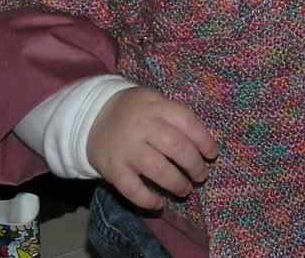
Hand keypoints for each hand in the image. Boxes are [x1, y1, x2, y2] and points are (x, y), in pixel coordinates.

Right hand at [88, 87, 218, 209]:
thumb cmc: (134, 111)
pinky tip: (159, 203)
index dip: (204, 140)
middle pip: (176, 147)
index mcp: (156, 107)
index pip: (187, 122)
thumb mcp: (154, 101)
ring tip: (185, 190)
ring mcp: (126, 148)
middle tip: (201, 175)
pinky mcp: (112, 168)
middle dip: (194, 165)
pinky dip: (148, 200)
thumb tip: (202, 143)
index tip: (212, 155)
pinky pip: (133, 189)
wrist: (91, 116)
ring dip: (176, 184)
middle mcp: (142, 126)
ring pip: (157, 170)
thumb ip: (174, 116)